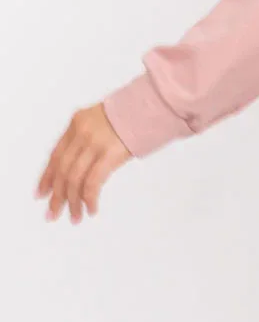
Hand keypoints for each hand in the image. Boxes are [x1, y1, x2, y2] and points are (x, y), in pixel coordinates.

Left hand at [35, 104, 131, 222]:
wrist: (154, 104)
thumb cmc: (135, 114)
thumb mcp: (104, 121)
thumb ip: (90, 138)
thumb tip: (85, 165)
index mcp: (77, 123)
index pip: (55, 156)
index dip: (47, 177)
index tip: (42, 194)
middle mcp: (81, 133)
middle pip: (62, 170)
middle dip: (57, 196)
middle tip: (53, 213)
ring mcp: (95, 143)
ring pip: (74, 178)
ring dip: (73, 201)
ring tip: (74, 217)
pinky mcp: (110, 154)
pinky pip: (93, 181)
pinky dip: (89, 198)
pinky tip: (91, 209)